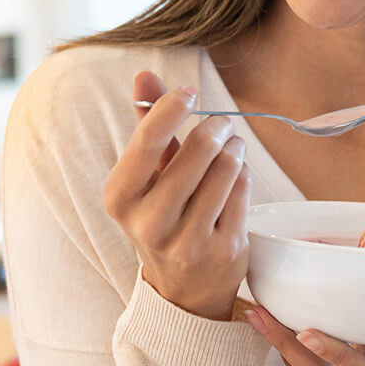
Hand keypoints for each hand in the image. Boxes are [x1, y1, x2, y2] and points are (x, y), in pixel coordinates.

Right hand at [102, 71, 251, 320]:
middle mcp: (149, 222)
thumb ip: (146, 125)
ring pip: (226, 169)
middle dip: (216, 128)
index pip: (148, 140)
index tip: (189, 93)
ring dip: (234, 149)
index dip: (172, 107)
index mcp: (120, 198)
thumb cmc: (161, 218)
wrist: (182, 290)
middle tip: (221, 125)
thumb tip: (143, 75)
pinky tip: (236, 178)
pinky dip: (243, 176)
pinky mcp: (223, 250)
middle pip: (198, 150)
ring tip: (231, 148)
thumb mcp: (145, 176)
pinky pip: (243, 192)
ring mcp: (188, 240)